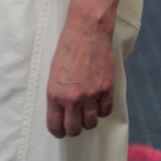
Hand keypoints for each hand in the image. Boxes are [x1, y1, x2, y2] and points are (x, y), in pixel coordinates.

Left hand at [46, 22, 114, 137]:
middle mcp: (73, 98)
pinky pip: (106, 111)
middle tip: (75, 123)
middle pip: (74, 129)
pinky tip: (99, 102)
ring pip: (91, 123)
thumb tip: (62, 110)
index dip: (58, 131)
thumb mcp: (54, 72)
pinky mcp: (107, 89)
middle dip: (74, 129)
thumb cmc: (67, 46)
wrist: (87, 29)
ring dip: (88, 120)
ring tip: (87, 112)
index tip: (61, 131)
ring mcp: (91, 95)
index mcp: (55, 94)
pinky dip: (102, 110)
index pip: (55, 125)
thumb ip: (58, 93)